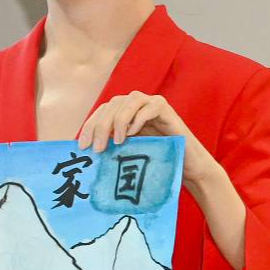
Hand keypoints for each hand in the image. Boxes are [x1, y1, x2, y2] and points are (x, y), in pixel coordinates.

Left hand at [79, 91, 221, 196]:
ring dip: (118, 120)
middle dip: (101, 125)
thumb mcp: (128, 154)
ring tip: (116, 142)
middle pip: (112, 104)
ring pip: (129, 100)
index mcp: (124, 113)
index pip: (102, 111)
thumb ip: (111, 148)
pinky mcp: (166, 110)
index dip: (90, 125)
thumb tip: (84, 155)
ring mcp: (152, 104)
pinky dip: (139, 118)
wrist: (187, 169)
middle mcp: (136, 105)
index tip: (82, 146)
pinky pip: (150, 107)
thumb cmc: (156, 163)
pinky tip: (133, 134)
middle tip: (97, 148)